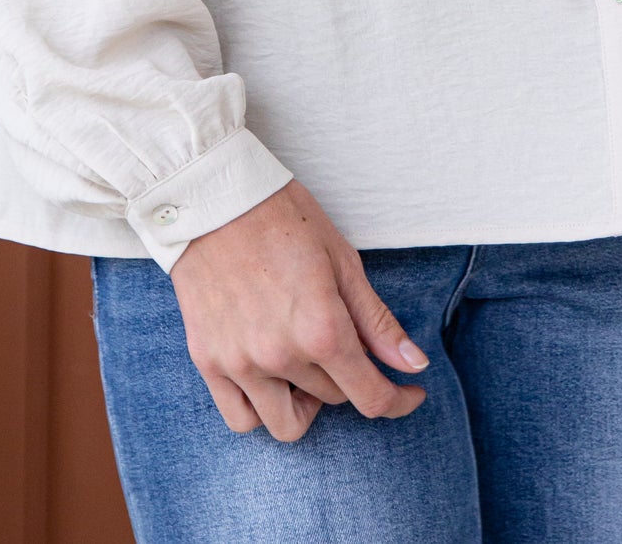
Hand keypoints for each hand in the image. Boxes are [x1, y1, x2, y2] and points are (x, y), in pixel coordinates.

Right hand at [168, 178, 429, 440]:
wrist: (214, 198)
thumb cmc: (284, 218)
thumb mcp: (342, 261)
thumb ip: (377, 322)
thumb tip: (414, 366)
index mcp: (321, 327)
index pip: (371, 397)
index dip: (397, 401)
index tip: (408, 394)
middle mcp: (280, 354)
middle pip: (334, 399)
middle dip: (348, 375)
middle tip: (340, 337)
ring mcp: (240, 363)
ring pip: (288, 424)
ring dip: (307, 402)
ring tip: (306, 365)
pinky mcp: (208, 362)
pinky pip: (241, 419)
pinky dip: (262, 409)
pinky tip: (271, 378)